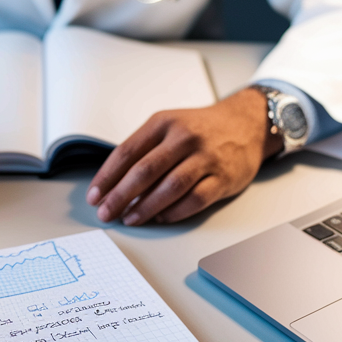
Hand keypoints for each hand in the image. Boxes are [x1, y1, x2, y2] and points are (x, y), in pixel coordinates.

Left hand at [86, 88, 281, 224]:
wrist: (247, 124)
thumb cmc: (200, 129)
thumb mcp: (168, 127)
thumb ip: (144, 150)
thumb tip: (113, 184)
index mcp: (163, 123)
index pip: (127, 152)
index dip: (107, 177)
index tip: (94, 195)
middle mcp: (184, 138)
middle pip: (145, 171)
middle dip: (120, 196)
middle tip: (106, 213)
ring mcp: (206, 158)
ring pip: (170, 187)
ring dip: (145, 207)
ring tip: (129, 218)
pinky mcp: (223, 178)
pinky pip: (195, 199)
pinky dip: (174, 212)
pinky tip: (160, 218)